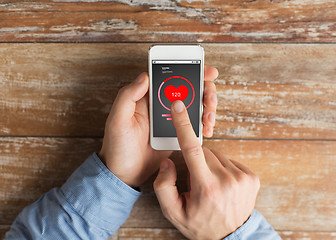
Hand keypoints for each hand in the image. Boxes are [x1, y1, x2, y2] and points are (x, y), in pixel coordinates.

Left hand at [99, 66, 218, 187]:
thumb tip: (145, 76)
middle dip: (205, 90)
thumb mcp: (117, 121)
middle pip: (188, 88)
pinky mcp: (177, 133)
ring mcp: (170, 119)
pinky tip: (206, 129)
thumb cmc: (117, 147)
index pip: (170, 76)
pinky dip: (204, 124)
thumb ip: (127, 96)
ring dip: (207, 108)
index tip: (206, 72)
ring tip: (208, 119)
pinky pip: (194, 123)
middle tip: (209, 100)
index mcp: (146, 97)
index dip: (190, 70)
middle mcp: (160, 104)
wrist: (125, 175)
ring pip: (195, 104)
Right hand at [153, 100, 259, 238]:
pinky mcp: (252, 176)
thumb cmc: (200, 224)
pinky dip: (222, 167)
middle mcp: (227, 180)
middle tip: (196, 181)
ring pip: (216, 155)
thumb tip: (169, 161)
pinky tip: (221, 183)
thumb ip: (164, 186)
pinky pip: (229, 160)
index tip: (178, 107)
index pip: (192, 149)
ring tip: (210, 184)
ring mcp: (243, 177)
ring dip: (209, 164)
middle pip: (204, 151)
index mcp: (207, 187)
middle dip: (196, 160)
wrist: (231, 237)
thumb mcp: (173, 212)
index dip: (184, 125)